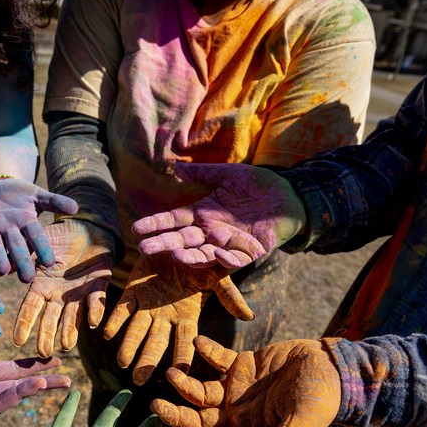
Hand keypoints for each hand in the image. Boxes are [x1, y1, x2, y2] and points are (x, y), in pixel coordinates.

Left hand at [0, 178, 78, 282]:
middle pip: (17, 247)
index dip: (42, 248)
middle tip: (26, 278)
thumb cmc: (18, 194)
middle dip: (21, 262)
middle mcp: (10, 231)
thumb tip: (76, 207)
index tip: (49, 262)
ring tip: (2, 271)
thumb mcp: (36, 194)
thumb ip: (55, 201)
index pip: (36, 237)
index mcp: (26, 224)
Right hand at [13, 219, 113, 356]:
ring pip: (73, 315)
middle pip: (51, 318)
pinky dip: (95, 310)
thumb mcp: (35, 246)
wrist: (87, 226)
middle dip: (47, 335)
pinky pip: (97, 299)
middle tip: (44, 352)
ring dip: (70, 330)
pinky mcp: (99, 284)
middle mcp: (59, 295)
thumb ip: (17, 259)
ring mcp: (79, 292)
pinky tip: (93, 322)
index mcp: (42, 286)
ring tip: (66, 346)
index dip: (24, 324)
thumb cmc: (59, 236)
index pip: (30, 309)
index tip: (18, 341)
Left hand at [103, 254, 252, 385]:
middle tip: (139, 381)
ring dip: (129, 345)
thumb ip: (229, 295)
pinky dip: (114, 321)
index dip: (181, 357)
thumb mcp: (216, 275)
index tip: (178, 375)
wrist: (177, 238)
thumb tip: (249, 316)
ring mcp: (147, 306)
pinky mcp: (132, 292)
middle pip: (156, 342)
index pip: (184, 342)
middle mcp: (165, 316)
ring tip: (122, 362)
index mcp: (186, 316)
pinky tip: (107, 333)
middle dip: (148, 360)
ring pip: (136, 330)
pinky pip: (121, 309)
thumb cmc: (201, 259)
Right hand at [133, 163, 305, 268]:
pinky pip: (235, 258)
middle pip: (183, 240)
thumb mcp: (228, 175)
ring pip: (203, 254)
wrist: (288, 195)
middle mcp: (211, 231)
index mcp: (203, 213)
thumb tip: (175, 168)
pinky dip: (226, 257)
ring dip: (190, 256)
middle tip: (144, 248)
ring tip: (175, 255)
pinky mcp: (249, 251)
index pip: (174, 220)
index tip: (137, 228)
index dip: (156, 224)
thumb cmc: (258, 184)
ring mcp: (228, 242)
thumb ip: (203, 174)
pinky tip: (217, 251)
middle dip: (164, 243)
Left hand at [152, 335, 341, 426]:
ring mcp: (237, 389)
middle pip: (198, 419)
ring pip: (201, 391)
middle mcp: (237, 413)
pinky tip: (198, 342)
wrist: (334, 368)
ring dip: (185, 384)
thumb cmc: (322, 399)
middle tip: (155, 405)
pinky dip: (207, 351)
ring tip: (172, 373)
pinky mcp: (241, 364)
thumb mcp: (303, 422)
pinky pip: (217, 359)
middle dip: (176, 414)